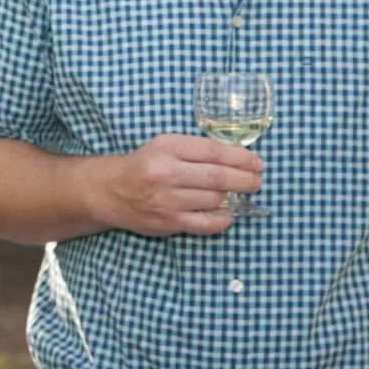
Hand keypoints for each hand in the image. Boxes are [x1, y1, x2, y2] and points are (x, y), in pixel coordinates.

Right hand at [99, 133, 262, 236]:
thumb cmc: (144, 164)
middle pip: (218, 177)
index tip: (255, 162)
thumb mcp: (164, 145)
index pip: (213, 151)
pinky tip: (226, 212)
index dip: (240, 157)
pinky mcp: (169, 222)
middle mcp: (167, 173)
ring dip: (232, 197)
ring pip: (215, 200)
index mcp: (167, 147)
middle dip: (245, 180)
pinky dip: (222, 219)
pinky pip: (206, 223)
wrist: (112, 191)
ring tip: (237, 194)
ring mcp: (168, 200)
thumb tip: (236, 159)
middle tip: (257, 181)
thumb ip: (195, 149)